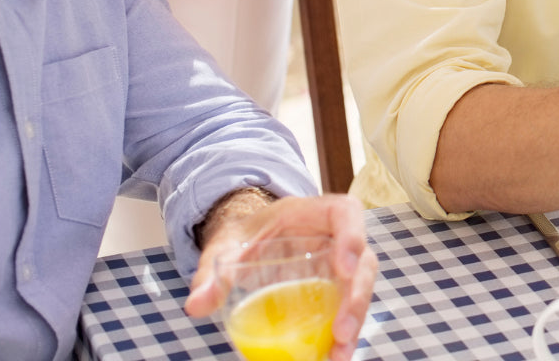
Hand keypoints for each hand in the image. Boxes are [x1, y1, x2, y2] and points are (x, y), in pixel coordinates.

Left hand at [186, 194, 376, 360]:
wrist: (247, 240)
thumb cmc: (244, 235)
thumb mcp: (225, 246)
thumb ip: (212, 271)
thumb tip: (196, 305)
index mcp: (313, 213)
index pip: (346, 213)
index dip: (353, 237)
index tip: (345, 268)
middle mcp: (334, 237)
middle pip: (362, 260)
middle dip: (356, 297)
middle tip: (341, 331)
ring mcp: (339, 263)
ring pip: (361, 287)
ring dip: (355, 320)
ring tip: (339, 353)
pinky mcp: (335, 287)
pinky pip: (347, 306)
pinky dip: (344, 331)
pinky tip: (334, 355)